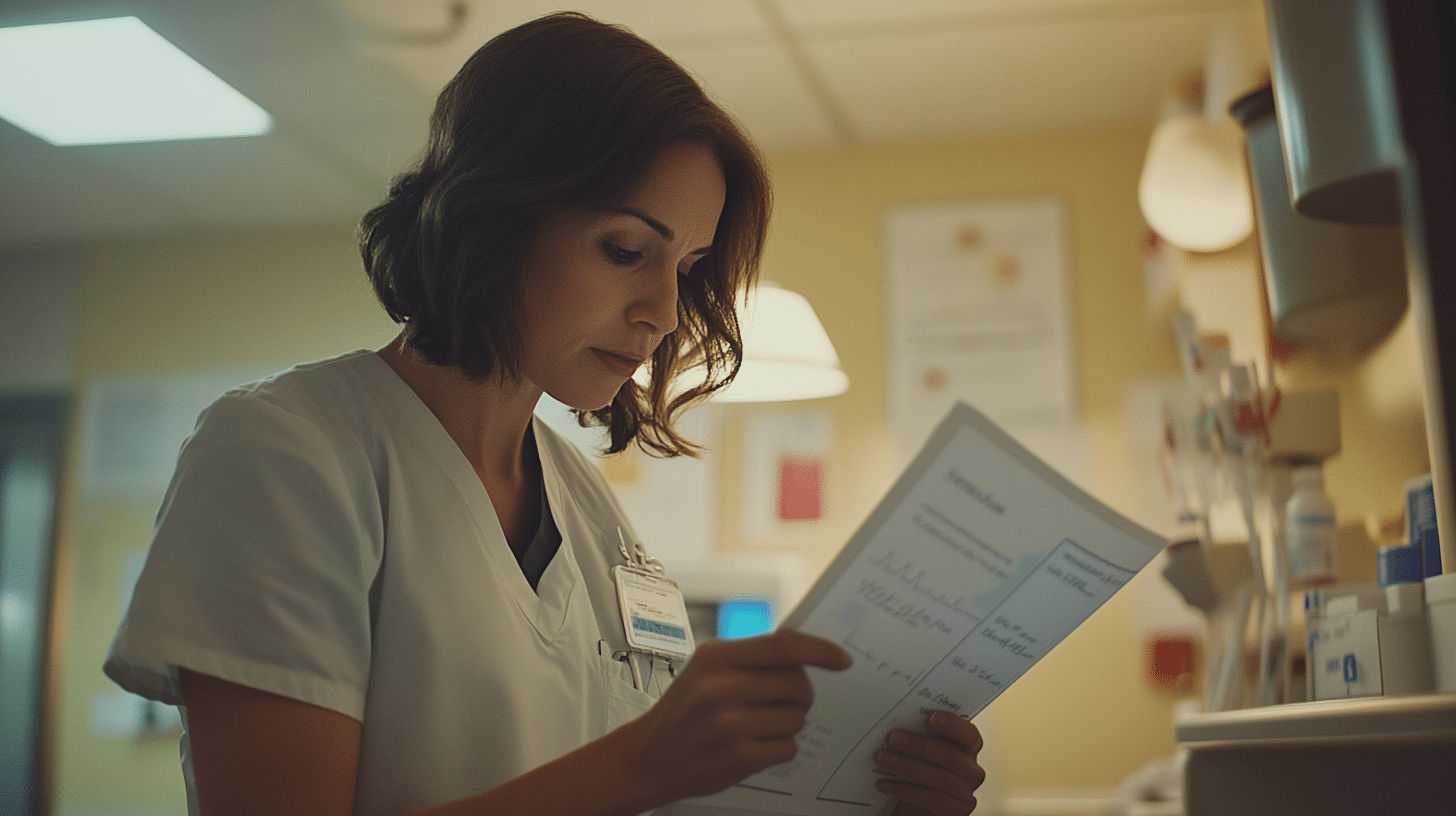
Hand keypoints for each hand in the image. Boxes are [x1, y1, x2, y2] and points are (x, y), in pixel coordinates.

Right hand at [614, 629, 852, 804]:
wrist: (647, 757)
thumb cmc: (685, 710)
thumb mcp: (706, 668)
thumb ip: (750, 657)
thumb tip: (806, 651)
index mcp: (716, 656)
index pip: (783, 645)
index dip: (820, 651)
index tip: (843, 660)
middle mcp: (721, 686)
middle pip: (798, 684)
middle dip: (798, 696)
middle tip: (776, 703)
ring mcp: (729, 724)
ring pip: (797, 718)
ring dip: (787, 724)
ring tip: (756, 726)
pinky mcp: (738, 757)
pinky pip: (788, 747)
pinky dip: (779, 748)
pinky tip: (753, 746)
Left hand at [875, 710, 985, 815]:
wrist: (908, 808)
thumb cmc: (914, 772)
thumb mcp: (918, 751)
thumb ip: (917, 735)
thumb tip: (896, 720)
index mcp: (966, 749)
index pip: (969, 734)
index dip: (953, 725)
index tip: (930, 718)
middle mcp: (971, 771)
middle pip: (951, 756)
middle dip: (919, 745)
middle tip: (891, 738)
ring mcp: (965, 794)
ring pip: (940, 778)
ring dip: (907, 766)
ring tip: (881, 758)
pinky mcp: (955, 812)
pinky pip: (933, 799)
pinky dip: (905, 790)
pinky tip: (883, 784)